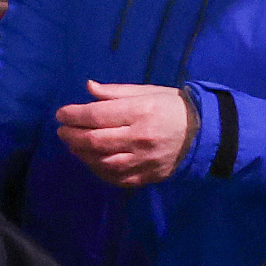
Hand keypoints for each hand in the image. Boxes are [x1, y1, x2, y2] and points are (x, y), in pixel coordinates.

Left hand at [55, 81, 194, 186]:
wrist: (204, 133)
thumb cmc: (172, 106)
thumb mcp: (147, 92)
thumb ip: (116, 93)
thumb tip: (88, 87)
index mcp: (140, 112)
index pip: (97, 115)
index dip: (73, 115)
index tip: (61, 114)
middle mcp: (140, 138)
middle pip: (95, 141)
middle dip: (72, 135)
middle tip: (62, 130)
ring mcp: (144, 160)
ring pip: (102, 162)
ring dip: (81, 154)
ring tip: (72, 144)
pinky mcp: (147, 176)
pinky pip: (116, 178)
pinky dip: (98, 170)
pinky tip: (90, 160)